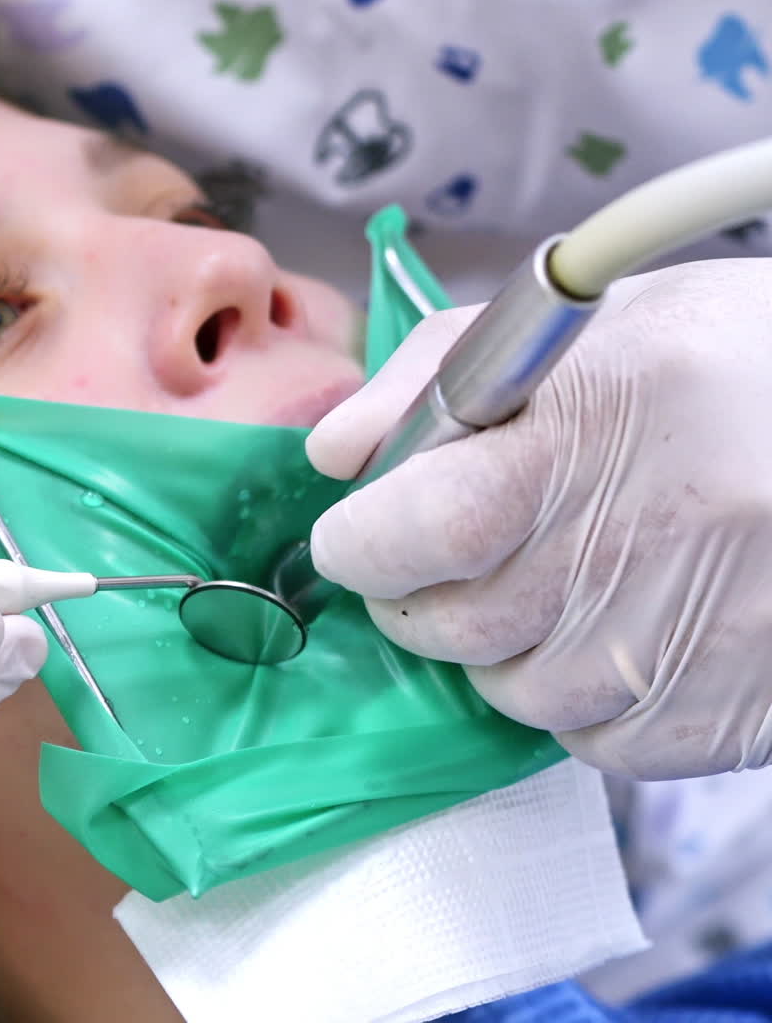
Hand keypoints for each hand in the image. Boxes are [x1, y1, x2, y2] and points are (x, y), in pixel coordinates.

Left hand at [307, 260, 771, 780]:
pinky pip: (597, 742)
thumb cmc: (728, 359)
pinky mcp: (734, 708)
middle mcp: (644, 541)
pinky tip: (607, 629)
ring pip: (514, 693)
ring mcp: (696, 636)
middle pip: (455, 623)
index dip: (365, 542)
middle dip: (411, 595)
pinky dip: (572, 698)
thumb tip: (334, 454)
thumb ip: (435, 373)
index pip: (427, 523)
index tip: (352, 534)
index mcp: (593, 426)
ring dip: (493, 648)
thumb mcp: (584, 322)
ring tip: (538, 582)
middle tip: (433, 557)